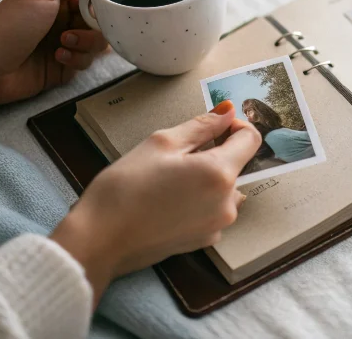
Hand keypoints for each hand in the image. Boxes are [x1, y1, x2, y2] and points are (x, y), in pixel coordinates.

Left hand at [0, 0, 107, 105]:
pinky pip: (89, 59)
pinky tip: (58, 56)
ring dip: (86, 40)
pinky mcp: (69, 63)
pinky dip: (76, 58)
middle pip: (103, 14)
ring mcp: (69, 39)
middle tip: (79, 22)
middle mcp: (66, 14)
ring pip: (100, 38)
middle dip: (96, 20)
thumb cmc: (13, 23)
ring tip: (63, 41)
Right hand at [50, 100, 259, 305]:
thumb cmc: (125, 187)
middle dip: (216, 152)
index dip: (235, 126)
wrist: (100, 239)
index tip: (215, 124)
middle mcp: (227, 202)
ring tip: (171, 178)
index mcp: (219, 173)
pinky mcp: (205, 240)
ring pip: (226, 188)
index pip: (251, 139)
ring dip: (208, 177)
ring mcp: (218, 225)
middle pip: (238, 165)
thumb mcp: (161, 143)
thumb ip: (202, 126)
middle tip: (179, 153)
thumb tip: (227, 112)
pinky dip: (200, 199)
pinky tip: (170, 199)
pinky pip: (213, 210)